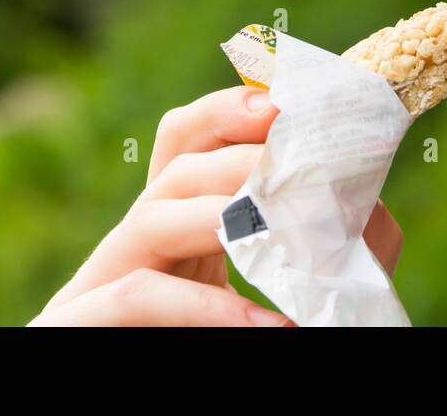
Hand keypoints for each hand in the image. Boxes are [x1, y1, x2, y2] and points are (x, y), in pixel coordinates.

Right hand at [29, 85, 402, 324]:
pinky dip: (204, 306)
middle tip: (293, 158)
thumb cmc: (240, 341)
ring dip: (219, 213)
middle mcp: (134, 249)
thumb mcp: (283, 298)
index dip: (231, 111)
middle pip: (172, 166)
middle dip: (236, 152)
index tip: (287, 105)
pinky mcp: (77, 327)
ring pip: (147, 218)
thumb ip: (324, 252)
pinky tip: (263, 322)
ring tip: (278, 225)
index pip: (190, 144)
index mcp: (176, 232)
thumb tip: (369, 203)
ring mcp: (96, 287)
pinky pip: (136, 296)